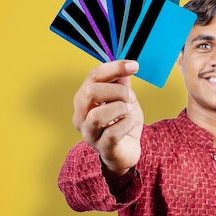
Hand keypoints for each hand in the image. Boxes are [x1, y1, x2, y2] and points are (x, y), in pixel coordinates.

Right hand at [72, 60, 143, 175]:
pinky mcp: (102, 148)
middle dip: (117, 91)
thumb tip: (126, 64)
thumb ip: (122, 83)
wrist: (127, 151)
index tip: (134, 66)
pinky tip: (129, 124)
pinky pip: (112, 133)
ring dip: (120, 109)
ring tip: (128, 111)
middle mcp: (81, 115)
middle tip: (131, 97)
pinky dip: (126, 125)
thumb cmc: (122, 123)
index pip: (94, 76)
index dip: (114, 68)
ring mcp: (89, 133)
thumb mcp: (124, 99)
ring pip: (98, 115)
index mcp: (85, 98)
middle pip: (91, 92)